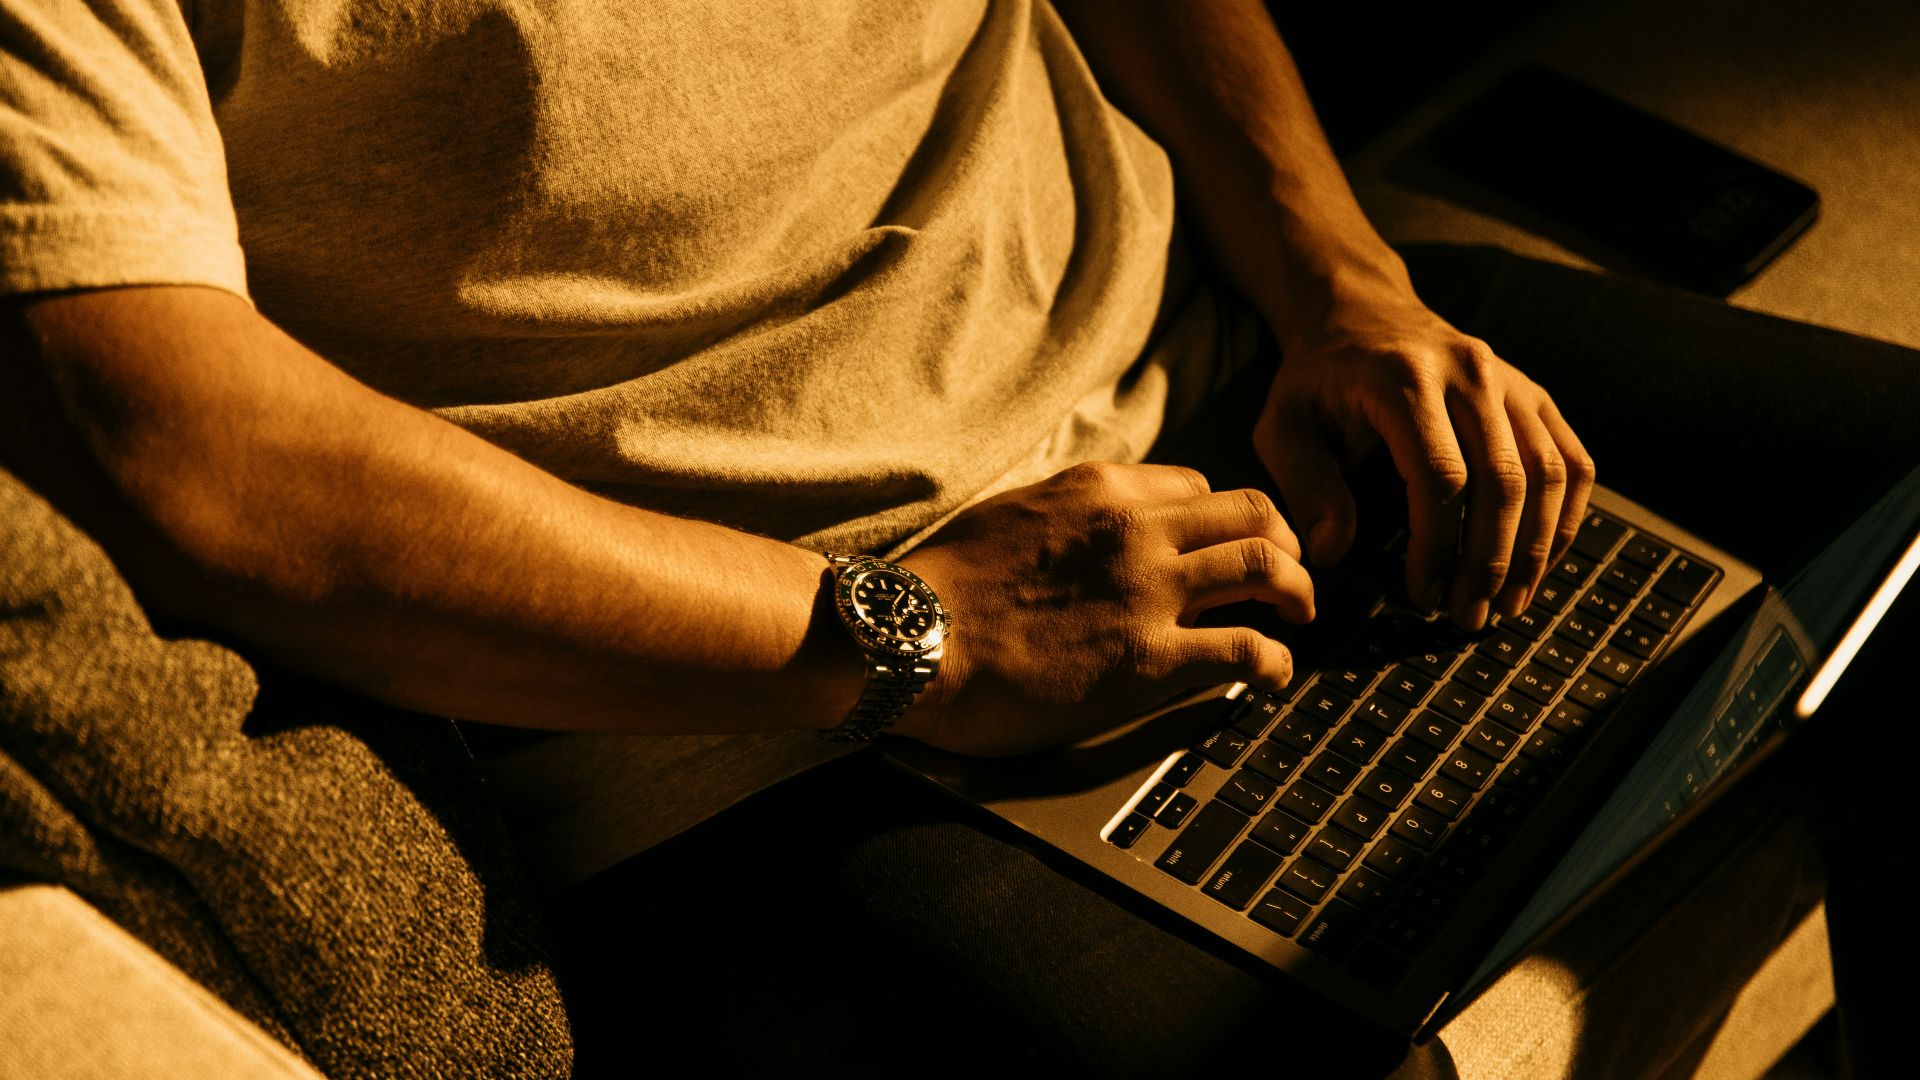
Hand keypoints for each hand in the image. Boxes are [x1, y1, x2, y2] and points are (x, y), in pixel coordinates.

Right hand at [893, 462, 1313, 755]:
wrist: (911, 638)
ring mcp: (1149, 591)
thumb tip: (1093, 535)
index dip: (1224, 521)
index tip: (1226, 550)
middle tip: (1289, 577)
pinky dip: (1274, 661)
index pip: (1199, 487)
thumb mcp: (1014, 515)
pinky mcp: (1150, 658)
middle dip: (1285, 544)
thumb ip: (1069, 516)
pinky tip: (1270, 675)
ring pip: (1268, 567)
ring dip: (1298, 594)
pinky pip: (1247, 649)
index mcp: (1101, 490)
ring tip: (1297, 618)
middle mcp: (1137, 529)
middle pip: (1255, 513)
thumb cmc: (943, 587)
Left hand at [1254, 282, 1594, 629]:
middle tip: (1468, 618)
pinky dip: (1563, 518)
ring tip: (1505, 604)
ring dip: (1533, 549)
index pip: (1441, 476)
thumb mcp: (1283, 426)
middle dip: (1490, 561)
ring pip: (1547, 474)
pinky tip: (1538, 561)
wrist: (1360, 311)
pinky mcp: (1534, 394)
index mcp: (1403, 379)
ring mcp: (1510, 379)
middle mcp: (1469, 371)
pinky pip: (1571, 459)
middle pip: (1504, 480)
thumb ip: (1304, 486)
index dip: (1438, 546)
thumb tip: (1330, 552)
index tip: (1422, 594)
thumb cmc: (1318, 379)